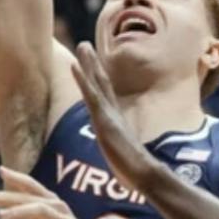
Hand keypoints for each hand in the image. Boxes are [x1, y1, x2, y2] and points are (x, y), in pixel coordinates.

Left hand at [0, 169, 109, 218]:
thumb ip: (31, 218)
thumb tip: (11, 211)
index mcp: (52, 203)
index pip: (32, 186)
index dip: (17, 177)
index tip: (0, 169)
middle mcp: (58, 207)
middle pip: (30, 197)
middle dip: (6, 195)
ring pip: (39, 210)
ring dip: (17, 211)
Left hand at [66, 41, 160, 191]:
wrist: (143, 174)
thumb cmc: (136, 171)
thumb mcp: (125, 157)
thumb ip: (123, 151)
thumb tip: (125, 157)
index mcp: (116, 121)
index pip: (106, 95)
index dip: (98, 79)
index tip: (93, 64)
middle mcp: (113, 113)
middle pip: (102, 83)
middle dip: (93, 64)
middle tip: (85, 45)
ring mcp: (108, 115)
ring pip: (97, 84)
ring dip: (88, 64)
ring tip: (82, 46)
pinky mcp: (104, 120)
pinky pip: (91, 96)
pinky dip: (83, 79)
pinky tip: (75, 66)